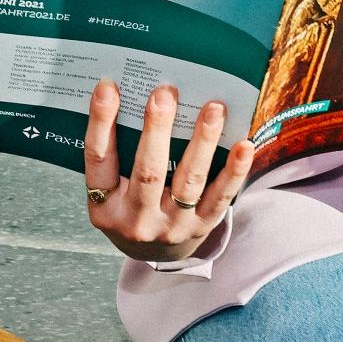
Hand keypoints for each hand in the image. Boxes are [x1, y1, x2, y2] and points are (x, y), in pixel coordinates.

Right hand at [84, 79, 253, 261]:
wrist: (153, 254)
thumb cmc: (129, 206)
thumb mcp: (110, 188)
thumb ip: (116, 151)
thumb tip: (132, 94)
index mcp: (104, 206)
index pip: (98, 159)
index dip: (101, 122)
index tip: (108, 88)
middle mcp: (136, 220)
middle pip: (147, 172)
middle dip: (157, 129)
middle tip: (165, 93)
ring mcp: (172, 226)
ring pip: (189, 181)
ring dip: (203, 142)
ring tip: (212, 109)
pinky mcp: (202, 227)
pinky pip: (221, 197)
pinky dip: (234, 171)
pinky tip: (244, 145)